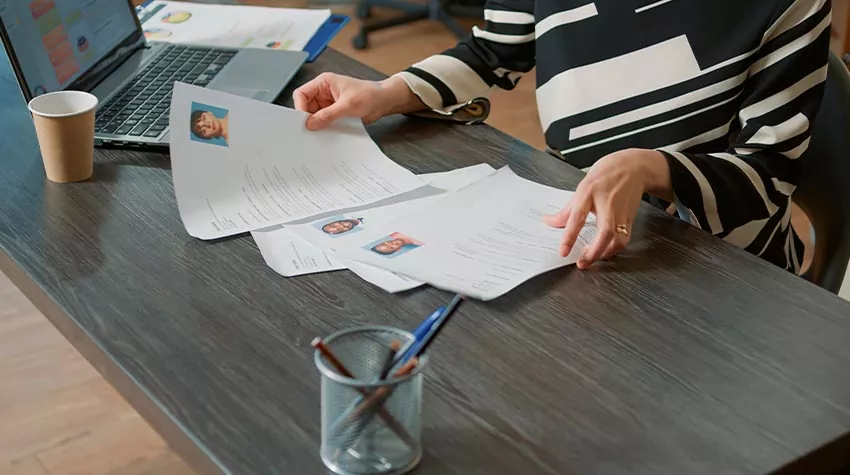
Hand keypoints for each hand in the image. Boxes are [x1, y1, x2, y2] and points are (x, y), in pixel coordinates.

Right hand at [293, 73, 422, 129]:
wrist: (384, 101)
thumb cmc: (369, 95)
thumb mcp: (347, 105)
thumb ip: (328, 115)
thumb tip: (311, 123)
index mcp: (323, 83)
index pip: (301, 94)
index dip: (300, 107)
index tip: (303, 121)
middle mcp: (323, 92)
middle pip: (306, 106)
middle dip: (307, 118)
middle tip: (309, 130)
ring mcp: (328, 103)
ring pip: (314, 115)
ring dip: (316, 124)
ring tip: (319, 133)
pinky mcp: (334, 112)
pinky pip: (323, 121)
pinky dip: (324, 127)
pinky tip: (326, 133)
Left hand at [544, 149, 670, 268]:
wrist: (633, 167)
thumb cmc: (606, 175)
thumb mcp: (582, 188)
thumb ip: (566, 209)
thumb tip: (549, 222)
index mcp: (589, 193)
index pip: (577, 217)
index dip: (569, 236)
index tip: (563, 251)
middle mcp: (607, 203)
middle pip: (604, 232)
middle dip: (594, 251)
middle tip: (582, 263)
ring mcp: (621, 212)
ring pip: (618, 238)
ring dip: (605, 253)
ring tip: (591, 259)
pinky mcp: (631, 219)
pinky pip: (624, 238)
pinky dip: (614, 249)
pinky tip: (604, 252)